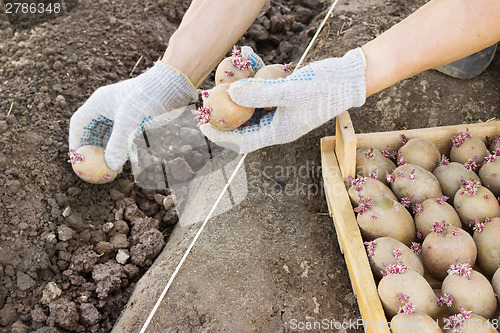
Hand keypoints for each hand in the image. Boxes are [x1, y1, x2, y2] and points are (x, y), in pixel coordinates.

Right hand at [69, 61, 197, 170]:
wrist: (172, 86)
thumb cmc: (147, 98)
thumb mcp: (130, 121)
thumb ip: (118, 144)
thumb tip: (111, 166)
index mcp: (99, 102)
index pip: (79, 123)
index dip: (75, 141)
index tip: (77, 159)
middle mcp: (108, 106)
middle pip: (93, 130)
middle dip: (93, 149)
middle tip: (94, 167)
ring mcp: (122, 112)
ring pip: (109, 135)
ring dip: (110, 151)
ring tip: (112, 167)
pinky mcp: (135, 118)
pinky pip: (124, 135)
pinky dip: (123, 148)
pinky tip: (128, 160)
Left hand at [200, 48, 366, 153]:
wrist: (349, 79)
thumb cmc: (324, 87)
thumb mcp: (290, 90)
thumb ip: (260, 93)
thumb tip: (231, 94)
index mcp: (278, 132)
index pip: (241, 141)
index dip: (219, 135)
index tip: (202, 124)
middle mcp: (277, 127)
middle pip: (242, 129)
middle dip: (224, 119)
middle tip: (207, 105)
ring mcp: (281, 115)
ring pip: (250, 114)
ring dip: (235, 103)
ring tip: (221, 89)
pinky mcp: (284, 102)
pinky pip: (261, 100)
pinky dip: (250, 90)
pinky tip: (244, 75)